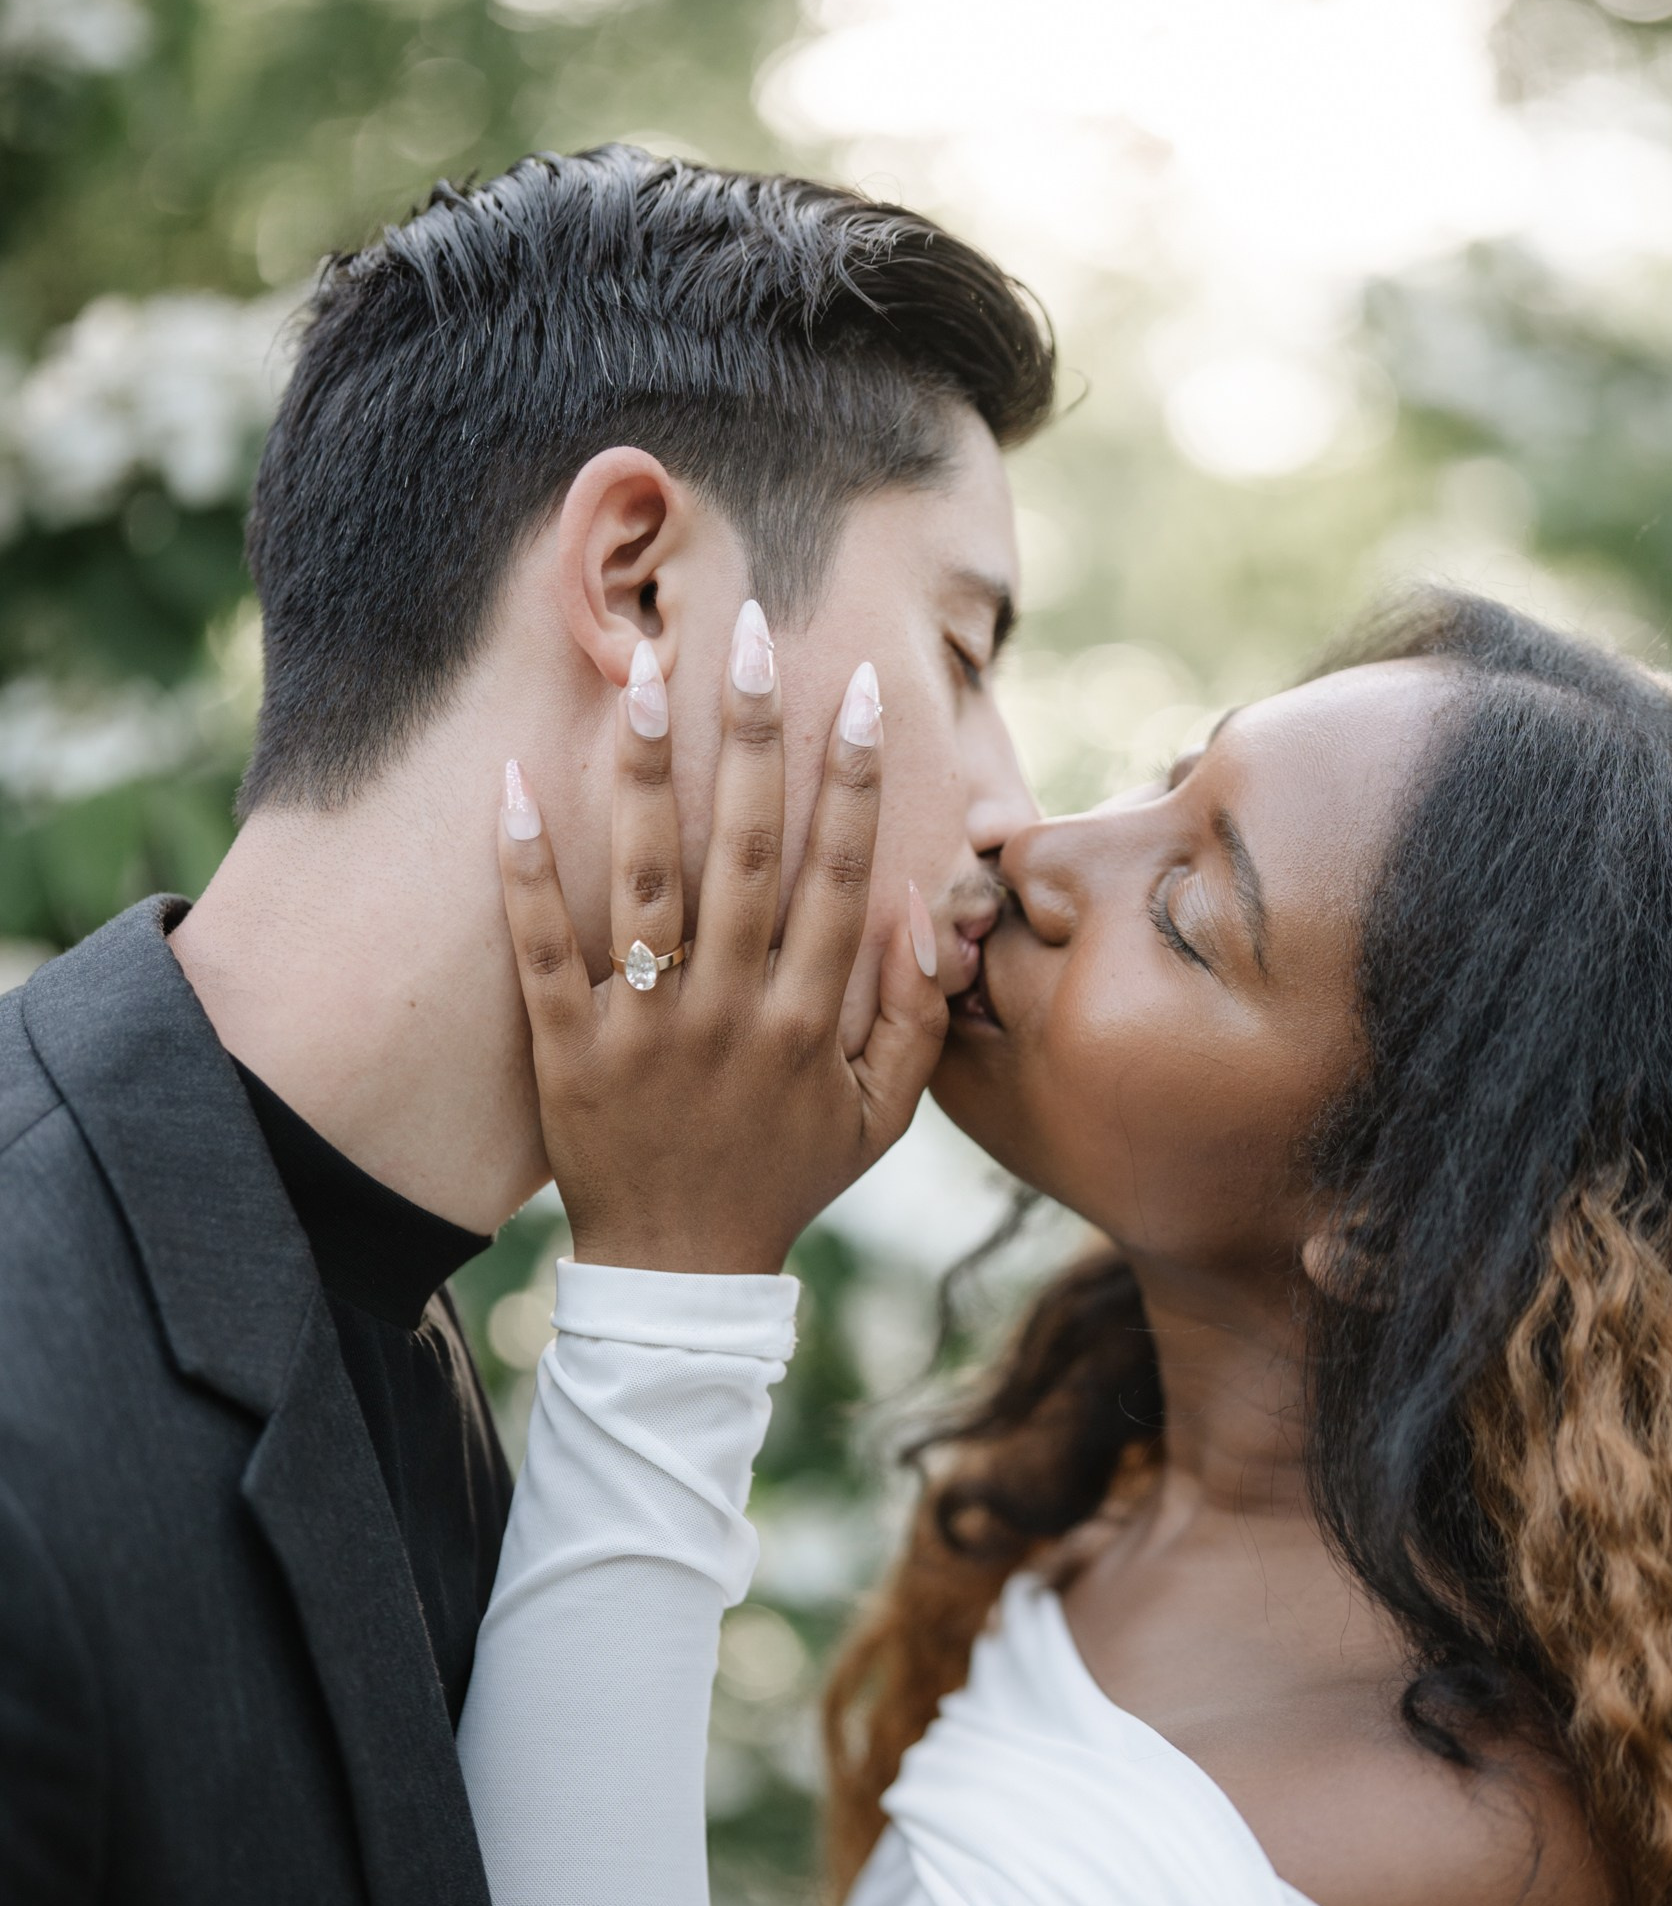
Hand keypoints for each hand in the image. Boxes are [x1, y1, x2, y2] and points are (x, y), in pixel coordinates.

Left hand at [497, 605, 947, 1272]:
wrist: (681, 1272)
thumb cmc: (788, 1178)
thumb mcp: (884, 1114)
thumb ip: (918, 1013)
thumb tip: (924, 905)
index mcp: (811, 1019)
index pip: (836, 874)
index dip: (850, 779)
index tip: (855, 689)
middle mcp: (732, 1010)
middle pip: (745, 851)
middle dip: (750, 738)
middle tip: (745, 633)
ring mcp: (645, 1027)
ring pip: (646, 878)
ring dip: (642, 770)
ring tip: (637, 671)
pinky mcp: (568, 1046)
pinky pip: (543, 944)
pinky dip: (527, 867)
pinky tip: (513, 784)